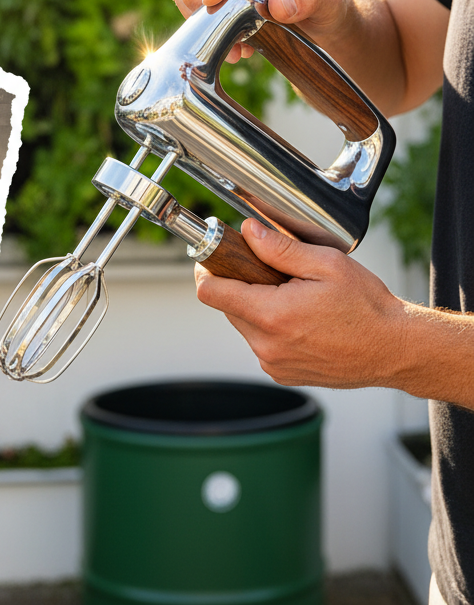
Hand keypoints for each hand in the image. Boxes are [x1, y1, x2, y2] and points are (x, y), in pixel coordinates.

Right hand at [166, 0, 349, 62]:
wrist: (322, 18)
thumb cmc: (327, 4)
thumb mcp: (328, 2)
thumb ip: (307, 0)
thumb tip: (278, 5)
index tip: (210, 1)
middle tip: (206, 20)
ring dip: (192, 9)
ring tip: (222, 38)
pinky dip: (199, 22)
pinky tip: (229, 43)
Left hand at [194, 219, 407, 388]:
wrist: (397, 349)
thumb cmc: (367, 306)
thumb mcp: (325, 264)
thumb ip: (280, 248)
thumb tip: (248, 231)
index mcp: (272, 316)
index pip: (211, 292)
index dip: (208, 269)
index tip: (216, 256)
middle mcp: (267, 345)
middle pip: (227, 306)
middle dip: (240, 284)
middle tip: (269, 271)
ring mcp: (274, 364)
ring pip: (244, 324)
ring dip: (256, 306)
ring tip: (291, 296)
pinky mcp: (283, 373)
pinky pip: (261, 342)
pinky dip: (270, 327)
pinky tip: (300, 319)